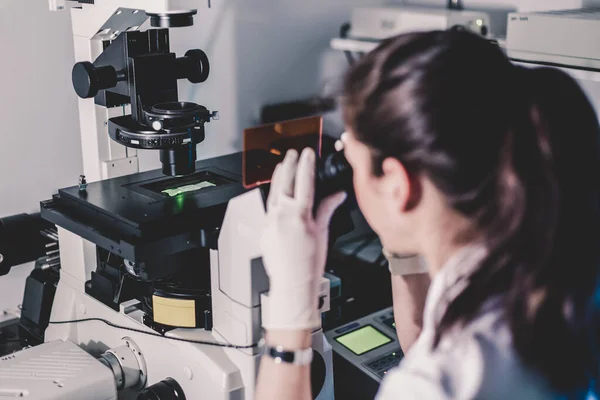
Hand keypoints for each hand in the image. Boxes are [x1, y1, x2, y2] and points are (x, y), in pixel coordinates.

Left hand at [260, 148, 346, 330]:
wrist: (292, 284)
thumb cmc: (309, 264)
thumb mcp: (322, 233)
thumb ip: (327, 209)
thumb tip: (337, 195)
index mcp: (300, 215)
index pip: (304, 181)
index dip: (306, 164)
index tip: (308, 153)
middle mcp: (282, 215)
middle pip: (285, 182)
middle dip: (289, 164)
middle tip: (293, 153)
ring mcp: (270, 221)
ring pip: (273, 192)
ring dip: (278, 176)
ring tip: (282, 165)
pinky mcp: (265, 229)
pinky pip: (269, 206)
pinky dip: (274, 195)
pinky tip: (277, 191)